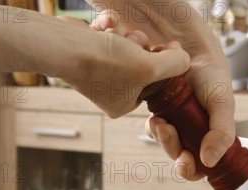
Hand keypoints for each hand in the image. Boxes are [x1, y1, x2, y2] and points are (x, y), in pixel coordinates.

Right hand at [55, 13, 189, 117]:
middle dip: (141, 47)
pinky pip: (111, 34)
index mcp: (124, 104)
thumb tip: (184, 59)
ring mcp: (99, 70)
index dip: (164, 64)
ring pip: (128, 46)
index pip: (156, 83)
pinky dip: (110, 26)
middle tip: (134, 43)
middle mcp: (111, 90)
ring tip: (115, 36)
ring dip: (126, 35)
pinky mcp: (89, 50)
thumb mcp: (150, 67)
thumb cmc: (103, 63)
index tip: (165, 50)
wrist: (63, 45)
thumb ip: (175, 64)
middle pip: (143, 63)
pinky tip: (104, 26)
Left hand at [87, 1, 235, 179]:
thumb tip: (209, 161)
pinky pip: (152, 128)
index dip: (190, 169)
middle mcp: (192, 133)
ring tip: (159, 118)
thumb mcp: (223, 104)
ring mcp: (175, 124)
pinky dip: (152, 123)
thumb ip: (222, 133)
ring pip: (163, 143)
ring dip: (159, 134)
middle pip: (177, 156)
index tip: (183, 160)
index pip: (199, 167)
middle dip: (170, 146)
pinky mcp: (159, 113)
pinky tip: (154, 109)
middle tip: (165, 128)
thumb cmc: (212, 76)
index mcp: (209, 137)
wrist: (189, 49)